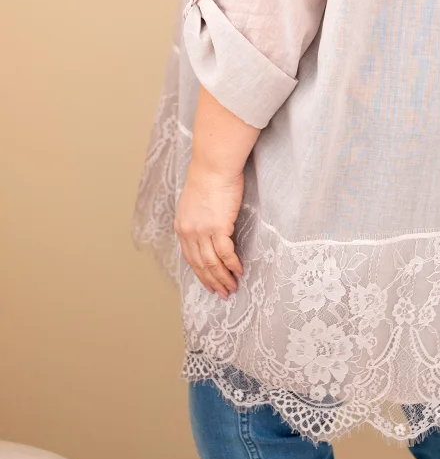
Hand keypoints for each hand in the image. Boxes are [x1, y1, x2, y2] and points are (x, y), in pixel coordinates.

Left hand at [174, 160, 244, 299]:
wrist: (213, 165)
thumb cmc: (208, 178)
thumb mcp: (195, 202)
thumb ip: (198, 219)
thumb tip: (208, 230)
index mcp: (182, 227)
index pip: (190, 258)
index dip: (200, 274)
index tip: (209, 284)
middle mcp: (189, 232)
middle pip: (200, 264)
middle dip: (212, 281)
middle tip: (223, 293)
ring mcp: (202, 231)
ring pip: (212, 262)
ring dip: (223, 277)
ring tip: (232, 287)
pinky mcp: (218, 227)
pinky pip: (225, 252)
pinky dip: (232, 264)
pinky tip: (239, 270)